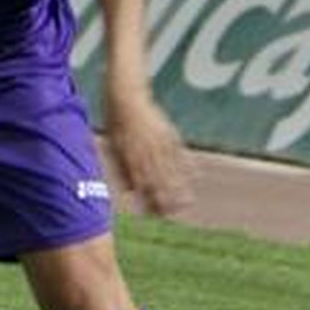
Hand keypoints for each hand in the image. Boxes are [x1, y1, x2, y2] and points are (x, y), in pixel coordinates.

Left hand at [105, 96, 194, 215]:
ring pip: (171, 170)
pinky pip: (180, 153)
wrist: (126, 95)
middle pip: (158, 180)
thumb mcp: (113, 145)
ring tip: (189, 202)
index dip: (149, 199)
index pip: (140, 184)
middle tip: (175, 214)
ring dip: (180, 187)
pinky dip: (188, 165)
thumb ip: (120, 168)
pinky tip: (196, 176)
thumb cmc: (116, 122)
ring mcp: (158, 143)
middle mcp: (144, 151)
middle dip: (166, 199)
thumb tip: (129, 191)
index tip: (156, 214)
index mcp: (128, 155)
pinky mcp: (168, 133)